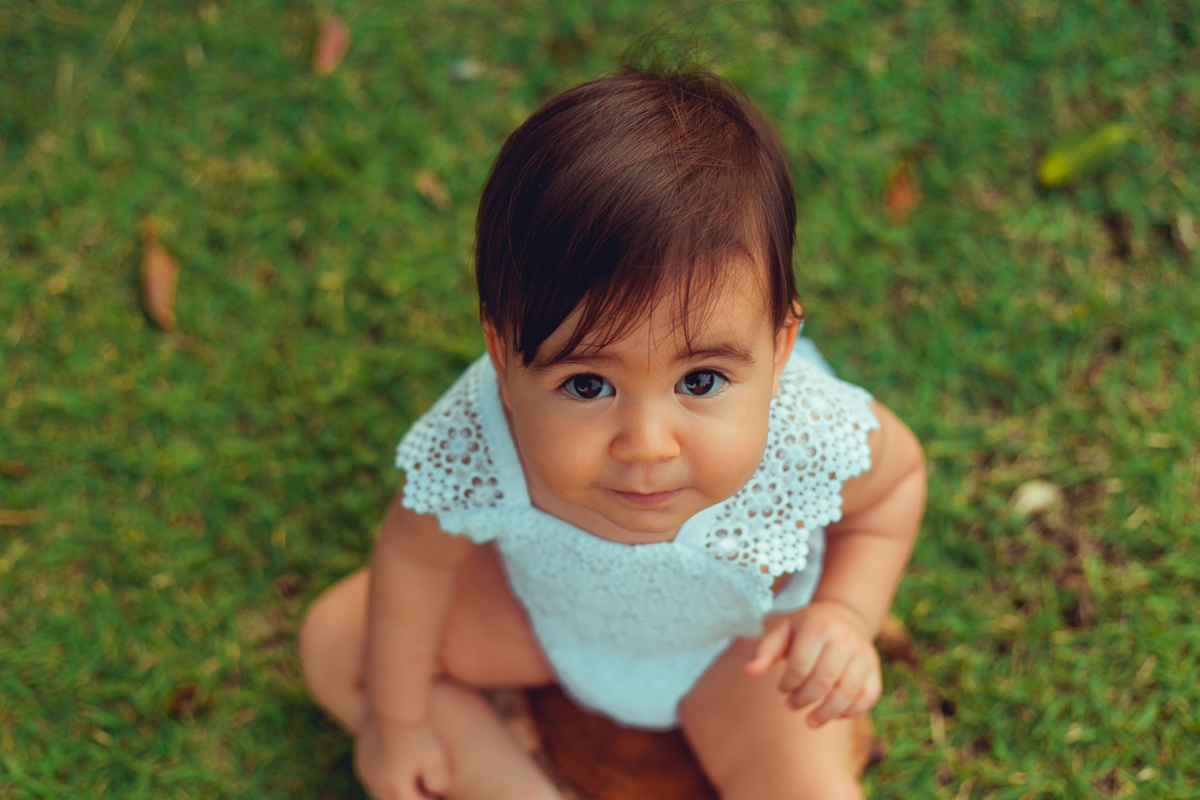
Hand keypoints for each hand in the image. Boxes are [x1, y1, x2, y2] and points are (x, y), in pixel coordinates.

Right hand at [354, 711, 450, 799]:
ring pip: (381, 793)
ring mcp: (367, 772)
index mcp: (396, 786)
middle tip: (425, 791)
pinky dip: (384, 779)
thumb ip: (439, 781)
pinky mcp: (361, 760)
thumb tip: (436, 793)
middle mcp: (378, 784)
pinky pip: (372, 778)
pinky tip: (396, 769)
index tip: (438, 795)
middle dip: (410, 797)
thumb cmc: (419, 732)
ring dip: (396, 791)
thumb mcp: (436, 757)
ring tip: (410, 782)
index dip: (429, 799)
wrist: (395, 706)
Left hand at [744, 600, 881, 727]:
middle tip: (790, 705)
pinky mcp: (874, 668)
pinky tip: (835, 716)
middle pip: (824, 680)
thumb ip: (765, 650)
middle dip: (804, 699)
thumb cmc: (805, 627)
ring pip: (848, 692)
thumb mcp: (782, 630)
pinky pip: (868, 696)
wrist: (842, 615)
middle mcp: (844, 639)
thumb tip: (749, 671)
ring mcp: (863, 654)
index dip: (788, 684)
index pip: (801, 666)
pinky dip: (852, 711)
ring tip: (810, 722)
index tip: (782, 688)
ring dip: (827, 713)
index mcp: (818, 627)